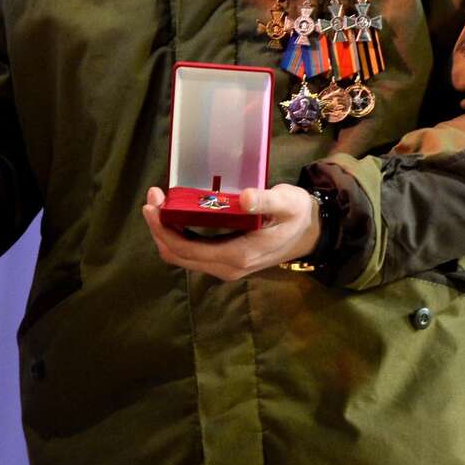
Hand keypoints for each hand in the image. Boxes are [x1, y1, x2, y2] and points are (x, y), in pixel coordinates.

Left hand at [140, 184, 317, 280]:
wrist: (311, 233)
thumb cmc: (297, 214)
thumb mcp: (287, 202)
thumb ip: (266, 201)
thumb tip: (246, 198)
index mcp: (237, 255)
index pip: (187, 249)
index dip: (164, 228)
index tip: (154, 204)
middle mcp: (227, 267)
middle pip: (178, 255)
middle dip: (159, 229)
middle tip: (153, 198)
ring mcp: (225, 267)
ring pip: (183, 257)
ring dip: (166, 233)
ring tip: (159, 204)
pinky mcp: (225, 261)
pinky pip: (192, 254)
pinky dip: (178, 236)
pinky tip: (174, 215)